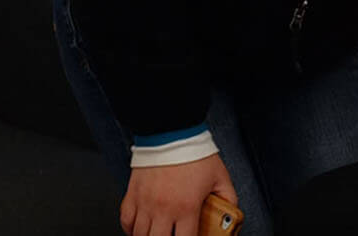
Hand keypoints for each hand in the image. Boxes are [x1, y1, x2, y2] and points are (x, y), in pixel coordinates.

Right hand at [120, 153, 236, 235]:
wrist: (171, 132)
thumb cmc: (194, 153)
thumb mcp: (220, 177)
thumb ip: (228, 198)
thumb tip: (231, 213)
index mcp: (186, 207)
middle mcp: (163, 208)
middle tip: (174, 235)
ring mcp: (145, 203)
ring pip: (140, 235)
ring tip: (159, 233)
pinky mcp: (132, 194)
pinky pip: (126, 221)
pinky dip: (130, 229)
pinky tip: (139, 230)